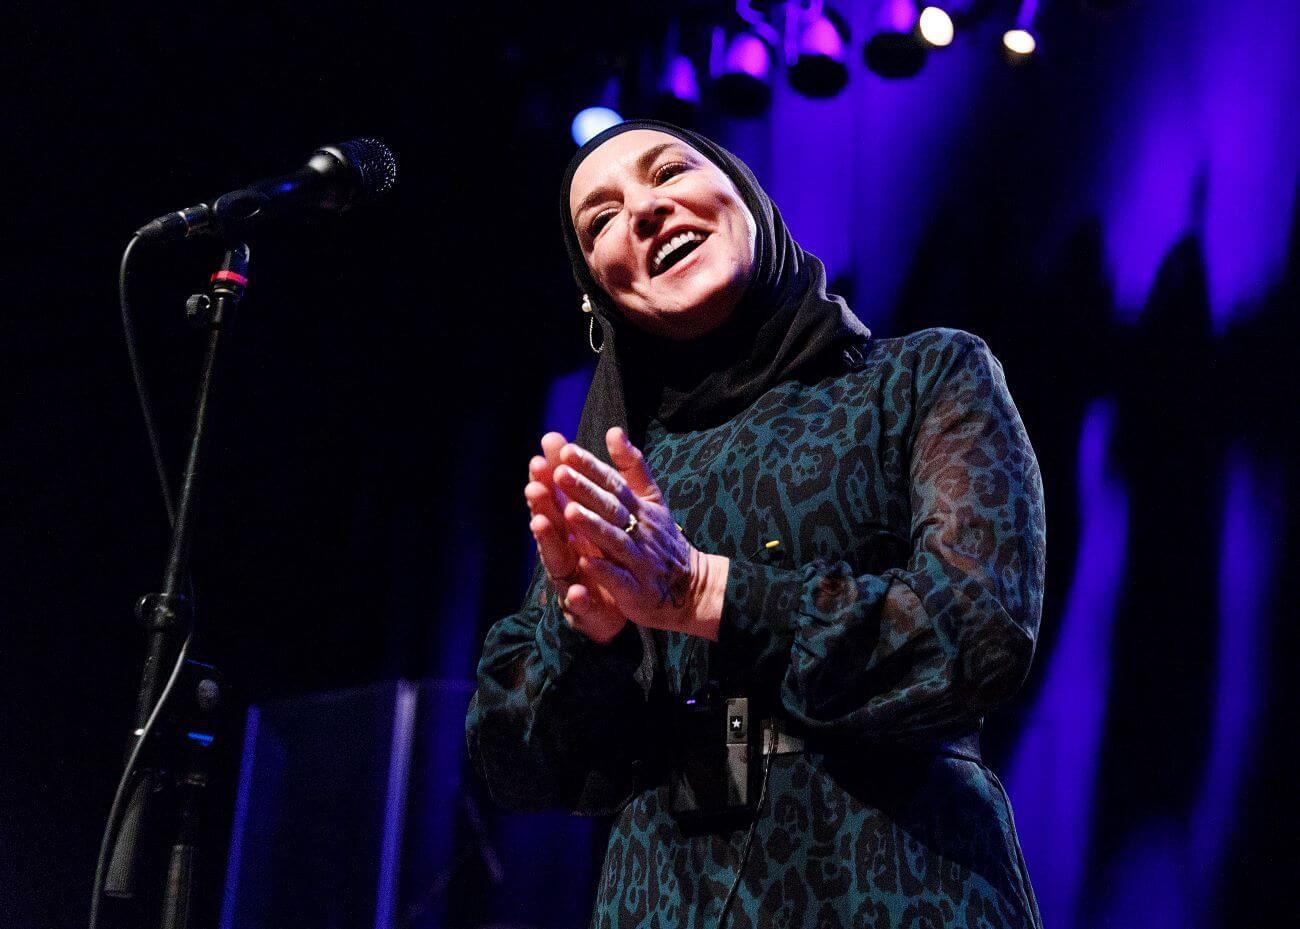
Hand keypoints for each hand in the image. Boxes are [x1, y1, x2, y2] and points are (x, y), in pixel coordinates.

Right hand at [525, 432, 625, 643]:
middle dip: (541, 506)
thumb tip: (573, 451)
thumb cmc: (602, 563)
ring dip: (548, 542)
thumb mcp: (599, 526)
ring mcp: (570, 581)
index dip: (547, 481)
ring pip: (557, 560)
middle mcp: (565, 553)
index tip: (540, 457)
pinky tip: (579, 590)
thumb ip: (587, 493)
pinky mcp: (583, 611)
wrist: (618, 611)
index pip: (556, 501)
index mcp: (571, 531)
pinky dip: (578, 598)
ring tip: (540, 523)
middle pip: (550, 526)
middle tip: (534, 485)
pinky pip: (580, 605)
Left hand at [552, 428, 727, 640]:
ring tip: (569, 512)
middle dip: (586, 491)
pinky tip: (586, 563)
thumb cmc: (663, 540)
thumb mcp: (653, 500)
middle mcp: (640, 531)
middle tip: (560, 474)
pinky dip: (605, 571)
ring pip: (615, 541)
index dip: (592, 468)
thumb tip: (613, 431)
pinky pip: (621, 580)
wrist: (693, 587)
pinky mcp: (638, 590)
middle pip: (611, 508)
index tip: (567, 451)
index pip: (614, 483)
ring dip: (593, 527)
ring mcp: (639, 561)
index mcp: (640, 509)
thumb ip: (632, 467)